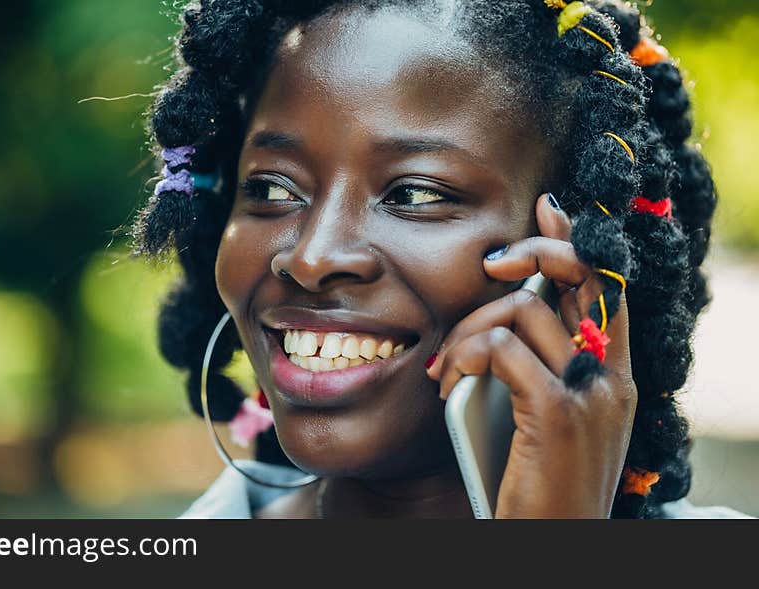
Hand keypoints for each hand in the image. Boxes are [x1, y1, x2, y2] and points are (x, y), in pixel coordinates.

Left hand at [425, 194, 637, 517]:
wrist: (551, 542)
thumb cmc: (535, 484)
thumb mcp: (544, 419)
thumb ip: (536, 368)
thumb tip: (498, 321)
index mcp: (613, 375)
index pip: (605, 287)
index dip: (576, 241)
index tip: (547, 207)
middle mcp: (611, 376)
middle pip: (580, 276)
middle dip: (533, 251)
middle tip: (491, 263)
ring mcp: (590, 393)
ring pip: (521, 311)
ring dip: (467, 331)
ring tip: (447, 368)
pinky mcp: (559, 413)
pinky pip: (502, 347)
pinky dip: (465, 355)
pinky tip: (449, 382)